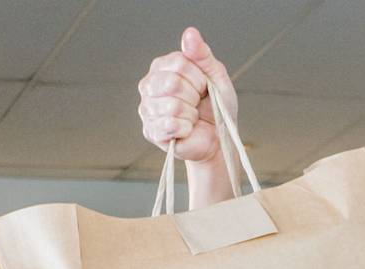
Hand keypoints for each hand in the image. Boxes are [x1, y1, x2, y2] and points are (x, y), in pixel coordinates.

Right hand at [137, 26, 238, 165]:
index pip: (179, 63)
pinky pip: (170, 125)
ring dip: (191, 115)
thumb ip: (202, 54)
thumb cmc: (216, 107)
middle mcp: (149, 85)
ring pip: (172, 106)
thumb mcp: (216, 76)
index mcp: (162, 67)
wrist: (217, 139)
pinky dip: (185, 129)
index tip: (203, 87)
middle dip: (194, 96)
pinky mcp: (150, 131)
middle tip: (197, 104)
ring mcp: (147, 109)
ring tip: (192, 117)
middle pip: (173, 83)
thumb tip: (189, 33)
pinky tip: (186, 130)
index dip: (198, 78)